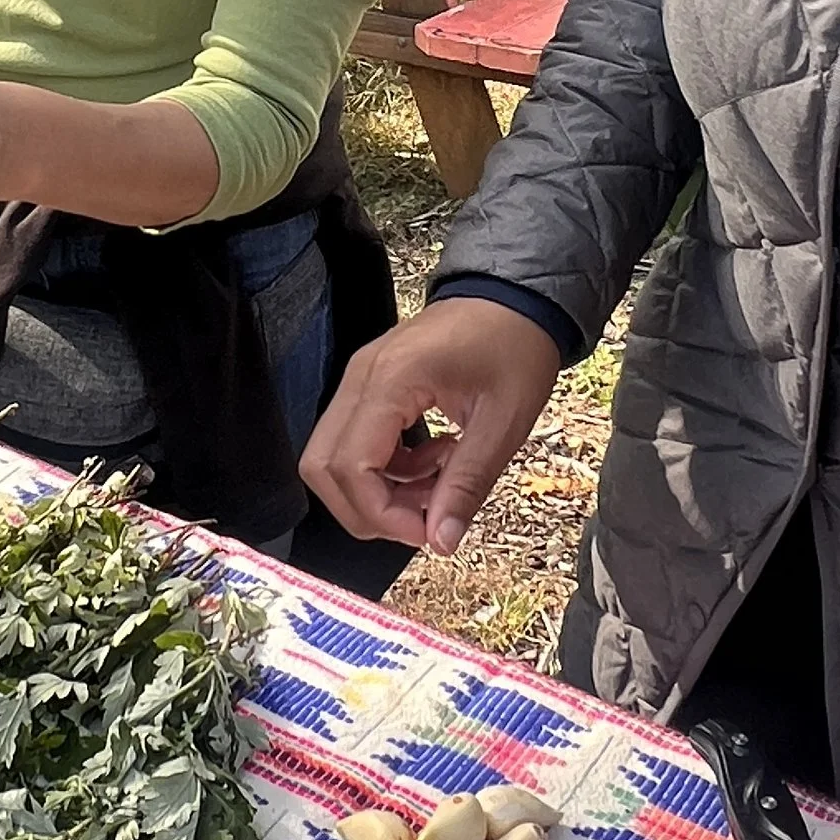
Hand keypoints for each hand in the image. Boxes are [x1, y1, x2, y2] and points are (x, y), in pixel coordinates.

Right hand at [300, 296, 560, 555]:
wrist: (515, 297)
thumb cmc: (515, 345)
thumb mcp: (504, 421)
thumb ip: (467, 483)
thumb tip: (441, 542)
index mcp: (391, 379)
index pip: (351, 465)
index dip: (382, 513)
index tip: (428, 532)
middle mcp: (361, 377)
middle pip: (323, 466)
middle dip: (367, 509)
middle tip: (424, 519)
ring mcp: (360, 379)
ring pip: (333, 458)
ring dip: (377, 491)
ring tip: (437, 487)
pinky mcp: (369, 386)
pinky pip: (354, 443)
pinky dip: (385, 471)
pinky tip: (433, 463)